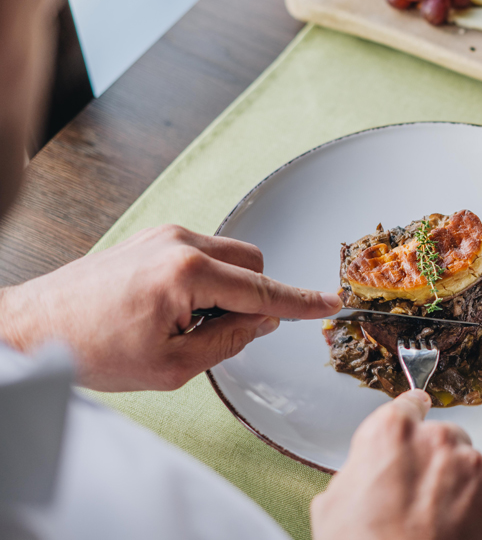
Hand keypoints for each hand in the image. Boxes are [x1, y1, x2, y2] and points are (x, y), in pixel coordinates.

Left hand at [0, 224, 341, 391]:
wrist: (32, 327)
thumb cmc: (91, 348)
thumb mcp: (173, 366)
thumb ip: (229, 340)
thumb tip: (261, 321)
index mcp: (187, 273)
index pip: (262, 290)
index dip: (300, 301)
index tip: (329, 302)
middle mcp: (179, 243)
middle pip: (252, 263)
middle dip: (251, 298)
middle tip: (216, 332)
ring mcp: (164, 235)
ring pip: (230, 257)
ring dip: (226, 289)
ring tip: (183, 322)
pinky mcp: (153, 237)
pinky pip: (203, 253)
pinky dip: (205, 281)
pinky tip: (171, 307)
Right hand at [311, 390, 481, 539]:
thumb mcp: (336, 499)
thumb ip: (362, 468)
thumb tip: (369, 473)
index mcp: (394, 432)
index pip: (410, 404)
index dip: (410, 414)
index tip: (415, 414)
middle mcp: (439, 443)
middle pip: (444, 437)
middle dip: (434, 458)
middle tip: (414, 491)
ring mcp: (473, 474)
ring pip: (468, 468)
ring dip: (455, 485)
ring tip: (431, 519)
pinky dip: (472, 514)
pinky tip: (449, 533)